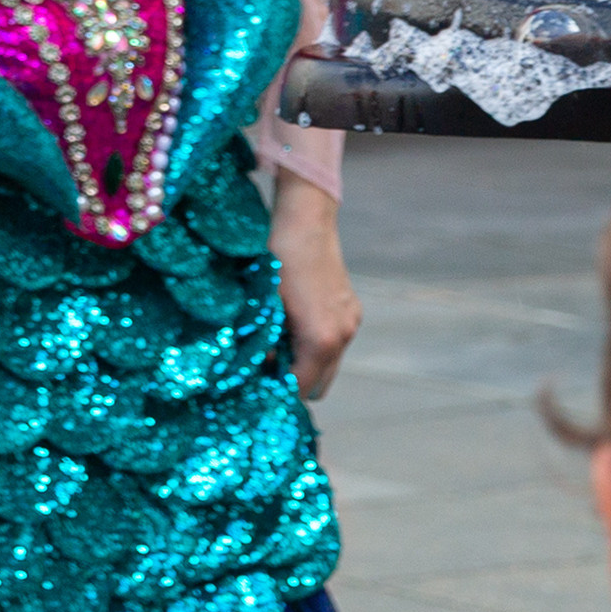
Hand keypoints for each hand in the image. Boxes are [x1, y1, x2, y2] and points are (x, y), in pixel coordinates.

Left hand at [270, 173, 361, 399]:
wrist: (307, 220)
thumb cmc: (280, 260)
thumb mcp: (266, 305)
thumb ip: (265, 345)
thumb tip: (258, 368)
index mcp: (320, 340)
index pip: (301, 389)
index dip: (277, 391)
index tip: (258, 383)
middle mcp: (342, 336)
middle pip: (320, 386)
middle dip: (295, 382)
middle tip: (269, 366)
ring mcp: (351, 322)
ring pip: (329, 365)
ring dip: (307, 363)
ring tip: (282, 341)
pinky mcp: (352, 310)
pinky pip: (336, 343)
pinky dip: (318, 344)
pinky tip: (298, 322)